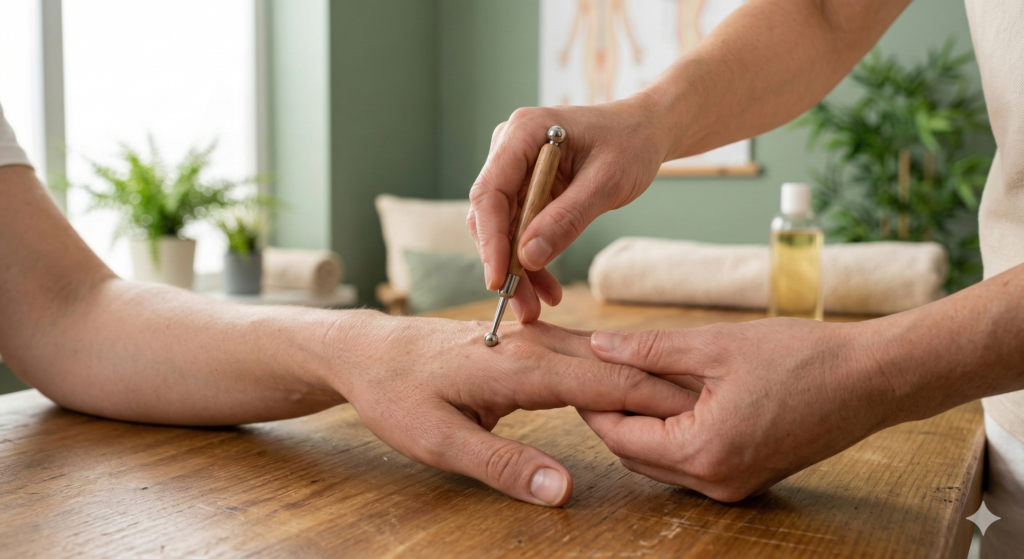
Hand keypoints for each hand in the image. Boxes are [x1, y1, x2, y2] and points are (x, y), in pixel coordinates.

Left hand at [331, 313, 699, 506]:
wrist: (367, 351)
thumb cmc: (397, 395)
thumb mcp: (439, 441)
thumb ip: (503, 465)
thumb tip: (562, 492)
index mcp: (521, 367)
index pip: (607, 383)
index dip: (657, 401)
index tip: (705, 417)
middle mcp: (532, 346)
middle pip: (614, 365)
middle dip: (665, 387)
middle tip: (719, 408)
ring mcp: (528, 341)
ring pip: (600, 358)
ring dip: (644, 377)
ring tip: (692, 398)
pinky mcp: (523, 345)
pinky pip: (581, 358)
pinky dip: (614, 371)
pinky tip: (634, 385)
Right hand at [467, 99, 668, 321]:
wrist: (644, 131)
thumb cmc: (630, 144)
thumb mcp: (606, 182)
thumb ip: (567, 218)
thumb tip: (527, 257)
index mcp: (523, 133)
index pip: (489, 192)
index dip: (491, 240)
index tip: (499, 281)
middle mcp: (509, 149)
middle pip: (490, 215)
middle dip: (504, 264)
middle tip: (522, 306)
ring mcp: (515, 169)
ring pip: (502, 228)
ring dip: (518, 269)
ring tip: (537, 305)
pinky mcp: (525, 188)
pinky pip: (520, 229)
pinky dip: (531, 259)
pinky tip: (546, 286)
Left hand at [580, 319, 899, 501]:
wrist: (875, 380)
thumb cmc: (803, 357)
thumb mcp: (718, 345)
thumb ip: (651, 348)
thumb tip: (599, 345)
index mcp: (703, 452)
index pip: (620, 436)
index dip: (591, 404)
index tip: (574, 371)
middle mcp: (716, 482)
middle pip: (635, 455)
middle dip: (609, 416)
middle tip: (590, 376)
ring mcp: (734, 486)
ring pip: (661, 462)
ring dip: (639, 427)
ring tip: (621, 382)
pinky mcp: (749, 478)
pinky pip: (690, 463)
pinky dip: (669, 435)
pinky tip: (664, 400)